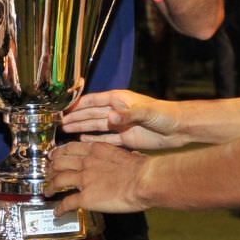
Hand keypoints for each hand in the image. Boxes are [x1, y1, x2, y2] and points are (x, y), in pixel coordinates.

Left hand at [49, 140, 150, 214]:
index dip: (59, 152)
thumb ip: (115, 156)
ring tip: (47, 192)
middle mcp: (86, 162)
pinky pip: (67, 202)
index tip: (54, 156)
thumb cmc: (142, 168)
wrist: (145, 180)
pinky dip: (60, 208)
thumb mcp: (125, 153)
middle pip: (60, 162)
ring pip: (58, 180)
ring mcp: (84, 179)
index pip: (71, 148)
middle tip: (48, 174)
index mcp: (96, 149)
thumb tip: (123, 160)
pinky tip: (57, 212)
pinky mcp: (86, 197)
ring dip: (50, 186)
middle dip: (51, 169)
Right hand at [60, 88, 187, 149]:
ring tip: (65, 130)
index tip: (63, 108)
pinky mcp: (127, 137)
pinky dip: (94, 139)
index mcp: (119, 100)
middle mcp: (118, 111)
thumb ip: (127, 115)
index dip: (78, 104)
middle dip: (75, 117)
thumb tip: (110, 118)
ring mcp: (121, 124)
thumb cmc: (165, 114)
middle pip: (91, 113)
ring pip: (96, 126)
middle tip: (59, 122)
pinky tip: (83, 140)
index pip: (93, 100)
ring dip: (81, 127)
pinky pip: (106, 139)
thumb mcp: (146, 112)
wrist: (180, 128)